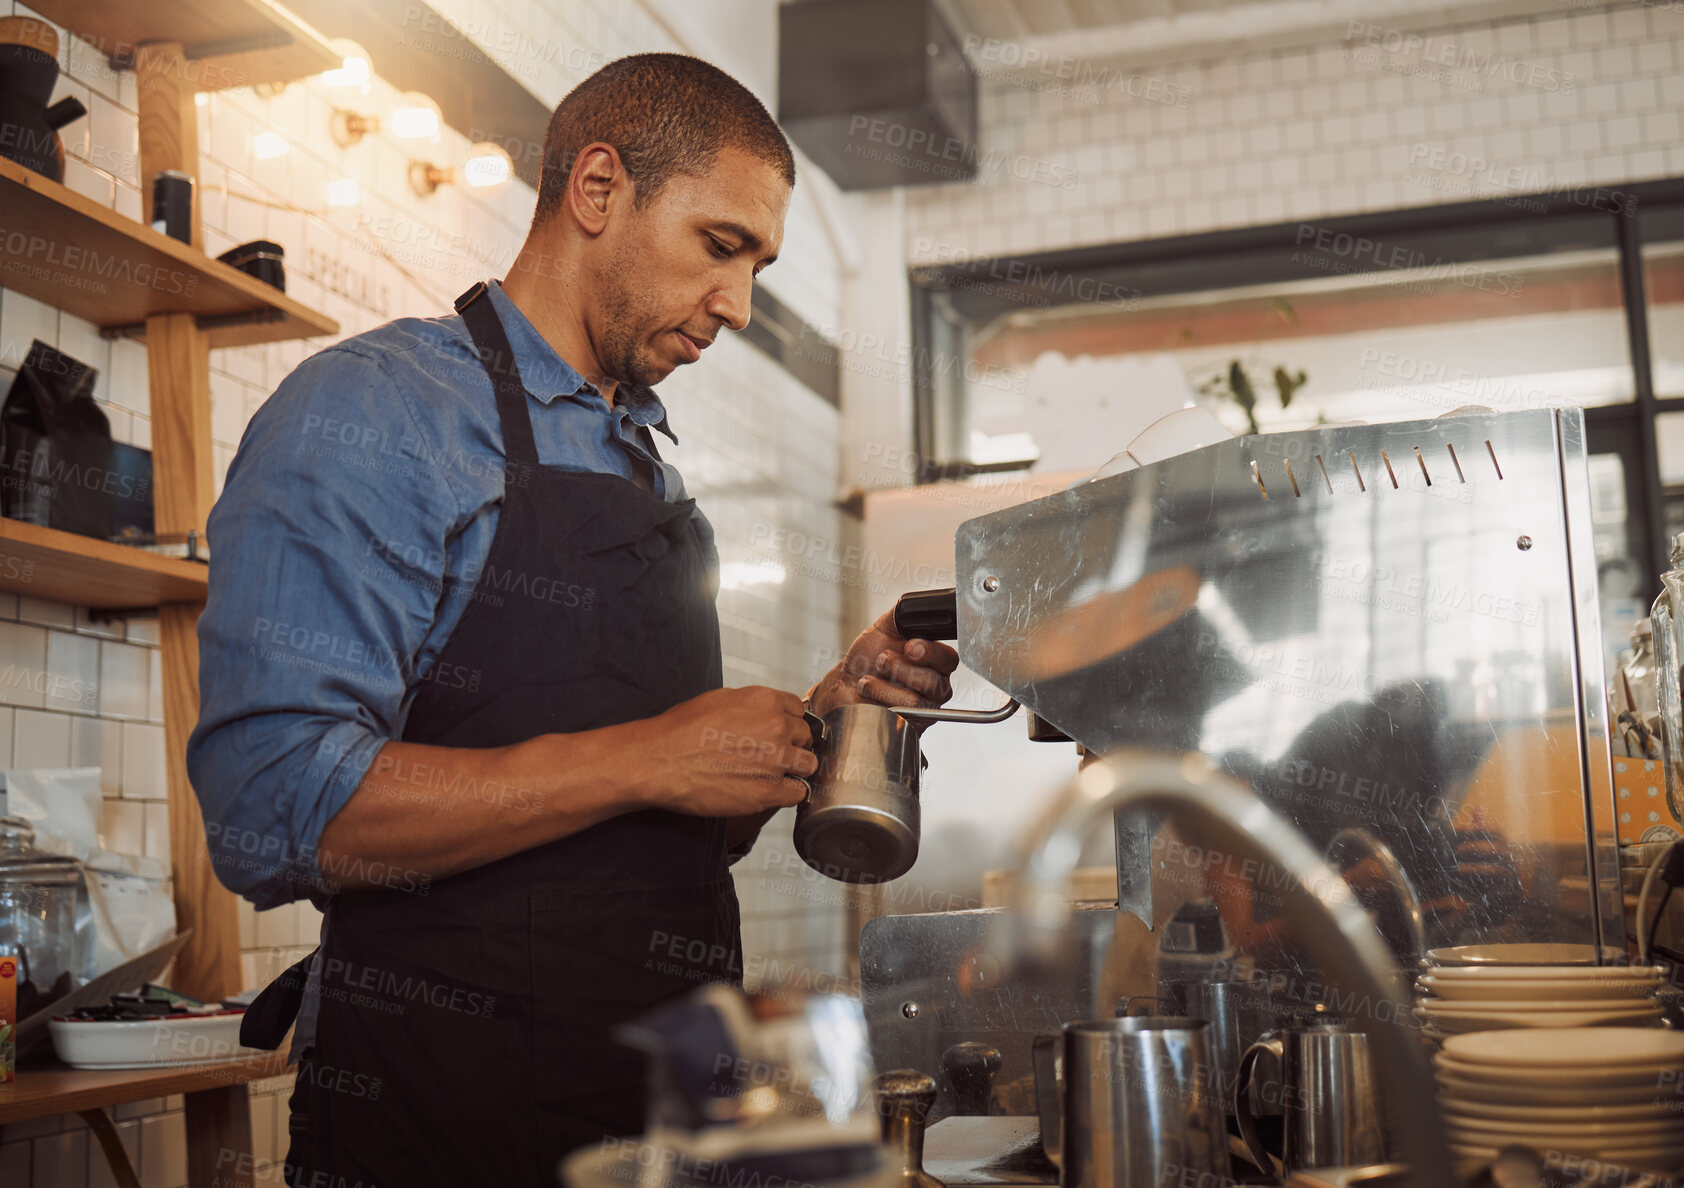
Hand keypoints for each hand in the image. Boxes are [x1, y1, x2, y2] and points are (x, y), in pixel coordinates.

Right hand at [638, 686, 816, 816]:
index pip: (799, 710)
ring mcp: (776, 761)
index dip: (789, 722)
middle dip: (792, 745)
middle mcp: (777, 728)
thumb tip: (765, 713)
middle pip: (805, 737)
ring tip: (773, 775)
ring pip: (808, 765)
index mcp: (766, 701)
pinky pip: (798, 793)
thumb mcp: (721, 699)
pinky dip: (789, 794)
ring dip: (795, 770)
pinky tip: (772, 791)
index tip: (781, 732)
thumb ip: (752, 705)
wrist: (661, 760)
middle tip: (772, 755)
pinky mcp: (768, 792)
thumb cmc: (681, 730)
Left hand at [807, 609, 960, 717]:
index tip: (909, 646)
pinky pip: (902, 717)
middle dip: (902, 669)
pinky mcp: (910, 726)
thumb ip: (902, 617)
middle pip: (935, 682)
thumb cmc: (865, 658)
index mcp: (935, 662)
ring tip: (868, 679)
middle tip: (881, 660)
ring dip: (885, 686)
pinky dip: (880, 700)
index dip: (930, 653)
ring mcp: (925, 710)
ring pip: (917, 701)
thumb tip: (915, 608)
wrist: (844, 685)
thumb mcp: (883, 630)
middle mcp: (935, 687)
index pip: (949, 659)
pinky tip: (868, 692)